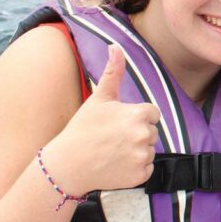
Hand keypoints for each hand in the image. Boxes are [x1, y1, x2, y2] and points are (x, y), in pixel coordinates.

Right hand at [45, 45, 160, 194]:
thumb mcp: (99, 98)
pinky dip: (134, 169)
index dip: (136, 117)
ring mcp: (142, 156)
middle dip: (136, 134)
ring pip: (149, 150)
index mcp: (138, 114)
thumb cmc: (82, 128)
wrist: (68, 165)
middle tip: (112, 138)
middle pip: (152, 132)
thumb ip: (113, 72)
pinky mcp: (140, 175)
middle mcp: (144, 135)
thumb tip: (115, 46)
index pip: (152, 114)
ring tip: (112, 151)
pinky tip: (116, 165)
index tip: (118, 123)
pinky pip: (146, 169)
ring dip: (136, 151)